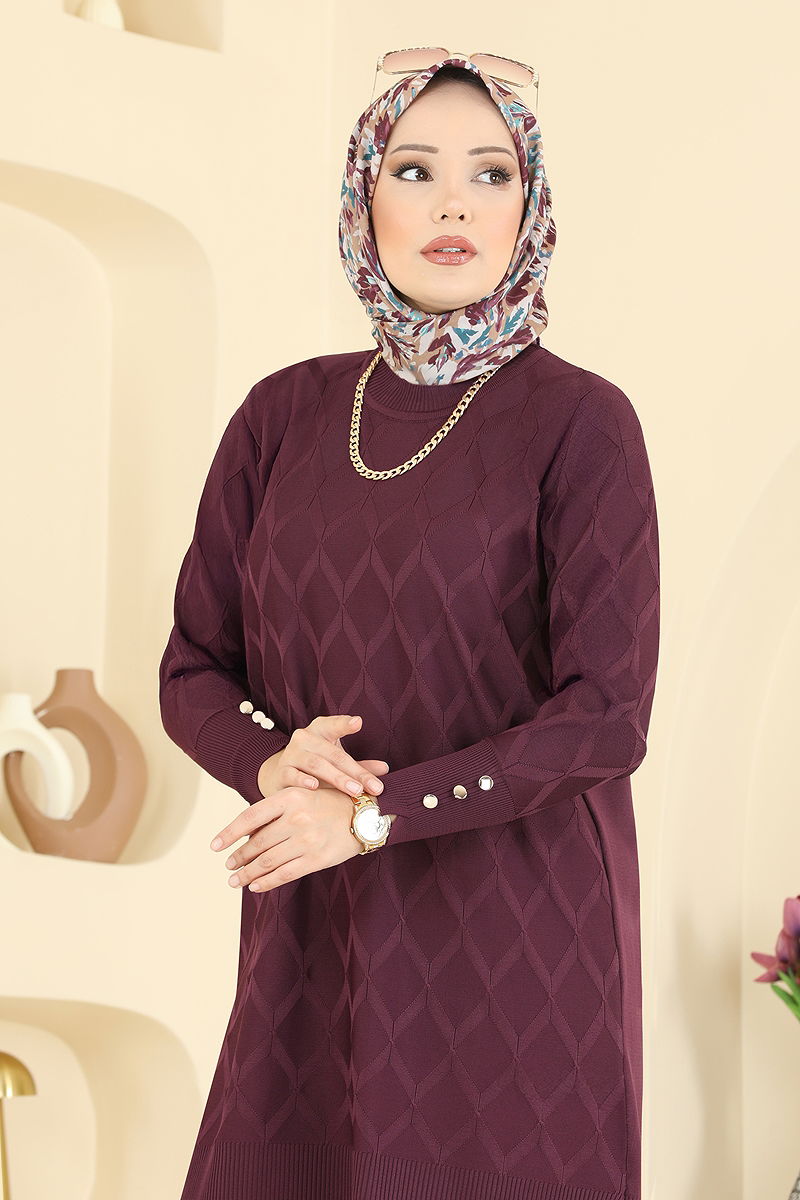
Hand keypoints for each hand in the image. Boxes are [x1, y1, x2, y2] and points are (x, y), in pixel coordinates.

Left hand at [211, 782, 374, 892]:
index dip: (229, 833)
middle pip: (257, 843)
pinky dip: (266, 882)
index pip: (250, 817)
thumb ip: (277, 810)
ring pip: (267, 861)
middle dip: (239, 857)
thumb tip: (247, 834)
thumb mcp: (304, 794)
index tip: (214, 846)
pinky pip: (284, 874)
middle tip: (228, 865)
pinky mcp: (316, 859)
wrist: (367, 814)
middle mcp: (297, 818)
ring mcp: (307, 840)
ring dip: (247, 873)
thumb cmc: (332, 802)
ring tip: (235, 879)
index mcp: (291, 797)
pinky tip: (255, 886)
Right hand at [256, 714, 387, 802]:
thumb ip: (359, 766)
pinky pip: (292, 775)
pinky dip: (303, 780)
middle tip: (372, 786)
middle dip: (354, 771)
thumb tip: (384, 769)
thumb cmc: (316, 767)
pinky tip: (314, 786)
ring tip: (355, 790)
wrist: (281, 776)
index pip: (333, 725)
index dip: (344, 724)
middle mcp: (304, 738)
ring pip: (315, 764)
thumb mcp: (336, 762)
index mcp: (320, 730)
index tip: (358, 723)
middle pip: (332, 753)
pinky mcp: (281, 772)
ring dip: (337, 777)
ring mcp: (291, 754)